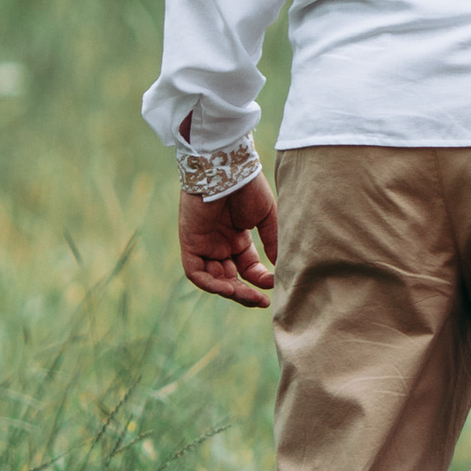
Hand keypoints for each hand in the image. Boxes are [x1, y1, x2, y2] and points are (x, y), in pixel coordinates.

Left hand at [178, 174, 278, 309]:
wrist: (227, 168)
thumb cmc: (248, 187)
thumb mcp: (267, 218)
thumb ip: (272, 242)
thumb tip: (280, 267)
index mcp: (237, 237)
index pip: (247, 268)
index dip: (260, 279)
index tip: (275, 283)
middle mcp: (219, 244)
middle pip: (230, 278)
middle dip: (246, 292)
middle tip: (262, 302)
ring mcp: (204, 244)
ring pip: (214, 279)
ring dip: (231, 291)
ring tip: (251, 298)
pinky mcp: (190, 243)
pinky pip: (196, 272)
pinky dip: (211, 284)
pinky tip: (230, 288)